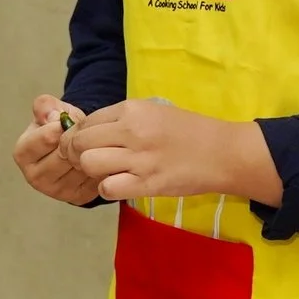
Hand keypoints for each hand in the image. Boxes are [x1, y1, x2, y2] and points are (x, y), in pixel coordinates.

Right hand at [13, 95, 98, 205]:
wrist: (77, 147)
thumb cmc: (60, 127)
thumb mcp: (52, 111)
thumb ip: (45, 106)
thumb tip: (51, 116)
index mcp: (23, 154)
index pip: (42, 140)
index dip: (58, 128)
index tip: (66, 122)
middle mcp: (36, 177)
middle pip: (63, 156)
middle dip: (77, 141)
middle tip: (87, 132)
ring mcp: (57, 191)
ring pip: (80, 167)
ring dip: (91, 152)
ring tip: (95, 142)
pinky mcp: (78, 197)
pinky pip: (95, 178)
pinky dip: (101, 165)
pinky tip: (102, 156)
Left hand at [61, 99, 282, 206]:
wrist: (223, 153)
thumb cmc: (189, 131)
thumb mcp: (155, 112)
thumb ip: (123, 119)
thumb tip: (90, 131)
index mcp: (133, 110)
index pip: (86, 122)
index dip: (76, 135)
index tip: (80, 145)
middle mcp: (133, 131)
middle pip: (81, 143)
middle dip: (75, 153)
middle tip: (85, 160)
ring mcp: (140, 159)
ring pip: (89, 164)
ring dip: (92, 171)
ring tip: (105, 172)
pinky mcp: (147, 184)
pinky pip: (107, 188)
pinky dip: (107, 188)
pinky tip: (119, 184)